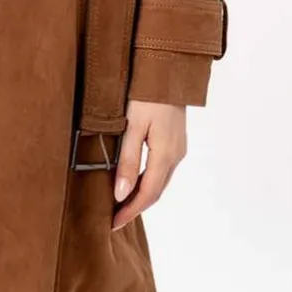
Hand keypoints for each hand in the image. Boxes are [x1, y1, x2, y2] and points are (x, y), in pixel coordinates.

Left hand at [110, 99, 186, 230]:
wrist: (169, 67)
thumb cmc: (147, 94)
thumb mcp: (132, 126)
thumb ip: (127, 161)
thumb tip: (121, 195)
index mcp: (165, 155)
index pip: (147, 194)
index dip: (130, 211)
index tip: (113, 224)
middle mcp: (176, 155)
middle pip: (155, 191)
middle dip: (135, 207)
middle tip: (114, 219)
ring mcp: (178, 147)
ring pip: (159, 181)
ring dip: (142, 195)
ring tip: (120, 204)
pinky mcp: (175, 140)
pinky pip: (161, 169)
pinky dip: (147, 180)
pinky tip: (134, 180)